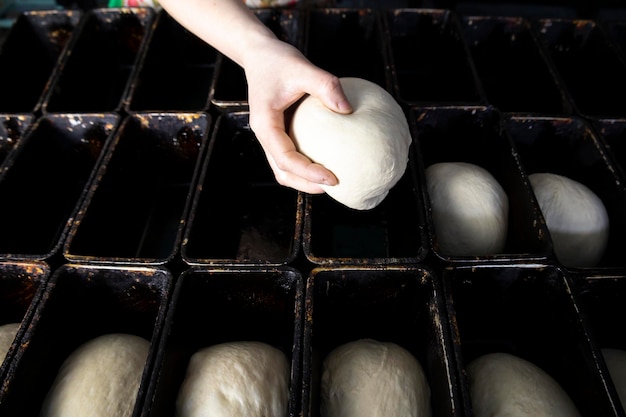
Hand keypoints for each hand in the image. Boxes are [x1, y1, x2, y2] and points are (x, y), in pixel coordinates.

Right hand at [243, 38, 352, 192]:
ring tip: (331, 182)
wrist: (260, 54)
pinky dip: (305, 166)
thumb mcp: (302, 67)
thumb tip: (348, 110)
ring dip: (304, 180)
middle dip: (307, 184)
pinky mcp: (279, 133)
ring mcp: (270, 136)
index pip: (286, 159)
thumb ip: (326, 86)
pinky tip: (327, 161)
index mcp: (265, 125)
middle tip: (336, 186)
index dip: (308, 173)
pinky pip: (290, 156)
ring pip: (284, 169)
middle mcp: (265, 135)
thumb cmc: (278, 60)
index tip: (333, 178)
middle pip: (282, 173)